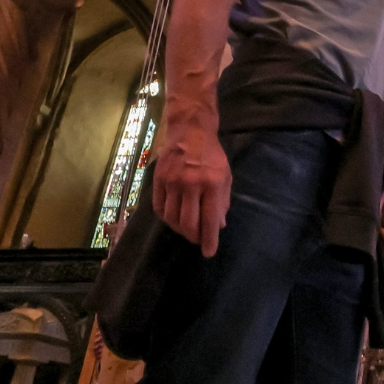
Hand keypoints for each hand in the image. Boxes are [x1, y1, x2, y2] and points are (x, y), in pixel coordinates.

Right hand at [152, 118, 231, 256]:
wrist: (189, 131)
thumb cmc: (212, 155)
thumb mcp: (225, 176)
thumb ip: (222, 202)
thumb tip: (218, 226)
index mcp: (211, 183)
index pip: (209, 219)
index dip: (208, 239)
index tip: (208, 252)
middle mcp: (190, 184)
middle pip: (187, 223)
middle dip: (193, 237)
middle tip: (198, 240)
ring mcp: (171, 182)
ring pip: (172, 218)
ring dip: (180, 229)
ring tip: (188, 230)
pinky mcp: (158, 180)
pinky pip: (159, 208)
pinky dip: (167, 219)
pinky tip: (174, 219)